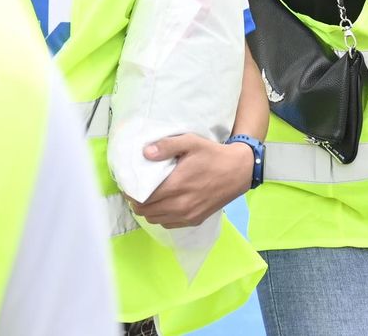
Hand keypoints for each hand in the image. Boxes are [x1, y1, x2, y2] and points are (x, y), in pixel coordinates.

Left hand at [128, 135, 252, 228]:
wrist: (239, 171)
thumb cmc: (213, 155)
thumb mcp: (191, 142)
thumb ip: (167, 146)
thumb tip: (145, 153)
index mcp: (176, 186)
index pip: (143, 198)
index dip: (131, 193)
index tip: (129, 185)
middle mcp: (180, 205)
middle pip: (146, 211)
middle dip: (136, 202)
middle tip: (136, 190)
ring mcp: (188, 215)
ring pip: (155, 220)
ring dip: (148, 211)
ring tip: (147, 198)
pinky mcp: (195, 220)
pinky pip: (169, 224)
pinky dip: (161, 216)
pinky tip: (163, 205)